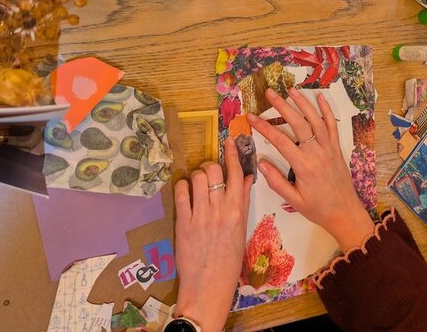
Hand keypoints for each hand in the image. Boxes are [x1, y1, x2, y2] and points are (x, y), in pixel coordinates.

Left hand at [173, 137, 253, 331]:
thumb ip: (243, 202)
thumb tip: (246, 178)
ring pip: (196, 178)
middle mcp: (220, 210)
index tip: (229, 141)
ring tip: (196, 184)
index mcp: (238, 211)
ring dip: (195, 176)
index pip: (237, 173)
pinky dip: (181, 186)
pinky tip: (184, 191)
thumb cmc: (229, 260)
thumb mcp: (242, 230)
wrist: (209, 285)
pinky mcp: (183, 223)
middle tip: (207, 173)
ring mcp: (201, 215)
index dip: (232, 154)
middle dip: (210, 166)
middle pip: (214, 171)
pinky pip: (180, 193)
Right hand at [247, 87, 374, 251]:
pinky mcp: (337, 148)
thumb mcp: (294, 200)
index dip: (264, 127)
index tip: (251, 116)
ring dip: (303, 103)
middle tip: (270, 93)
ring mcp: (329, 148)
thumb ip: (277, 181)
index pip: (280, 141)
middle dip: (282, 106)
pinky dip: (326, 110)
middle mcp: (317, 153)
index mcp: (304, 166)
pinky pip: (332, 126)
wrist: (345, 213)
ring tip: (291, 90)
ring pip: (315, 120)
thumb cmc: (318, 209)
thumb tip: (260, 163)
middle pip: (298, 123)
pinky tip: (320, 97)